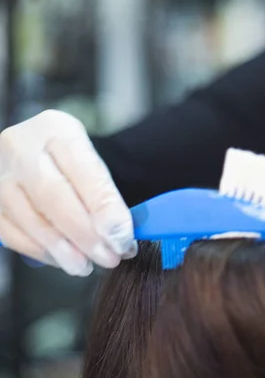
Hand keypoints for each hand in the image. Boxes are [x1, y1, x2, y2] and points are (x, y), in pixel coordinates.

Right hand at [0, 110, 135, 275]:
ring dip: (63, 250)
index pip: (84, 171)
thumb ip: (108, 193)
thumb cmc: (74, 160)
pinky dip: (41, 252)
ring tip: (87, 266)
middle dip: (85, 235)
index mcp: (58, 130)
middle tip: (109, 258)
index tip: (122, 238)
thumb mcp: (98, 159)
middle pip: (54, 197)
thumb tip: (121, 236)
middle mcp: (22, 147)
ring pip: (30, 219)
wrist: (37, 150)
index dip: (105, 209)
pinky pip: (12, 233)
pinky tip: (62, 259)